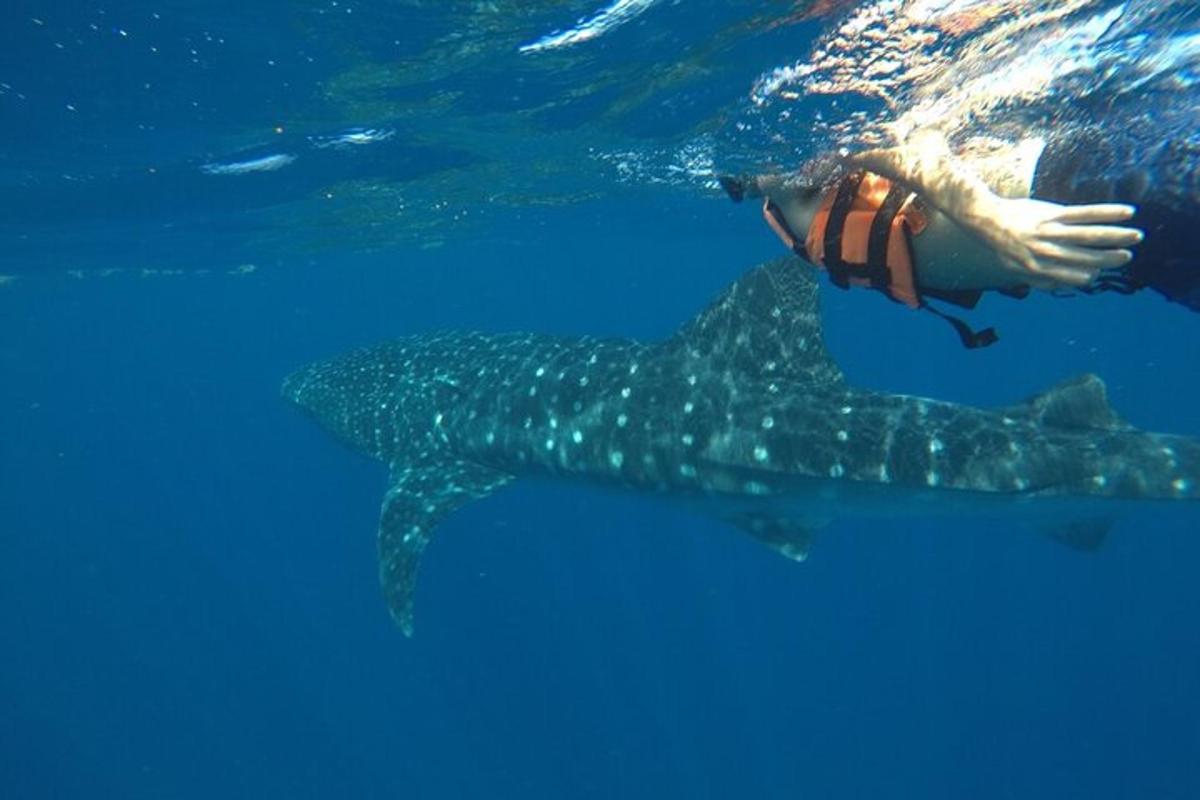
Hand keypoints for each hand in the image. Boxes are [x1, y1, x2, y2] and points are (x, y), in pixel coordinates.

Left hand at [984, 196, 1143, 286]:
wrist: (984, 219)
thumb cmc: (1000, 244)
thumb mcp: (1013, 267)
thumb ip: (1034, 277)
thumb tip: (1054, 287)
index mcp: (1036, 269)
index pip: (1069, 276)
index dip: (1085, 276)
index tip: (1097, 273)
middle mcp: (1045, 253)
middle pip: (1085, 257)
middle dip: (1108, 259)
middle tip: (1127, 258)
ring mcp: (1049, 232)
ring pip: (1089, 236)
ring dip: (1115, 237)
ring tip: (1135, 237)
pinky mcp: (1052, 214)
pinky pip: (1084, 214)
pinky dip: (1107, 213)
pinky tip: (1126, 212)